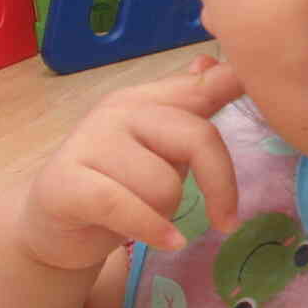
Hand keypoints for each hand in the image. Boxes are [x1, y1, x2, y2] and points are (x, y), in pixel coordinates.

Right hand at [16, 54, 245, 270]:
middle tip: (220, 218)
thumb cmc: (115, 184)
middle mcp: (117, 112)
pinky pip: (127, 206)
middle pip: (198, 139)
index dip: (232, 80)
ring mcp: (88, 143)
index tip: (256, 80)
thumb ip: (187, 111)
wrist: (51, 224)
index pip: (198, 87)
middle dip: (216, 185)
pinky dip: (153, 229)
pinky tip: (168, 242)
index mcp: (145, 100)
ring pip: (165, 186)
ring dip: (165, 213)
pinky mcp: (67, 183)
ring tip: (143, 217)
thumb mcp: (158, 148)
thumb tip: (215, 65)